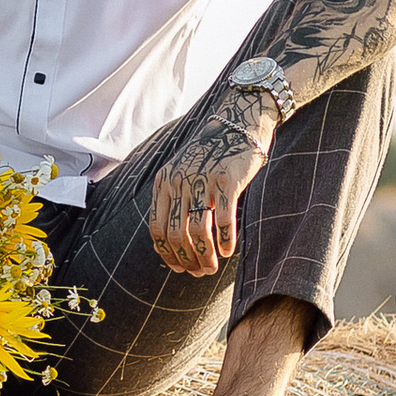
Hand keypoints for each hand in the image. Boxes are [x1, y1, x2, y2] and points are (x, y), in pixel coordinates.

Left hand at [150, 104, 272, 274]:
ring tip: (213, 268)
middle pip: (175, 235)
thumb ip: (175, 201)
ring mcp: (202, 181)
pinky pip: (222, 219)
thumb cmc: (213, 155)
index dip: (167, 254)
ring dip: (204, 256)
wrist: (238, 122)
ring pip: (197, 232)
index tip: (179, 267)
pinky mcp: (227, 180)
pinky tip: (227, 251)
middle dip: (187, 260)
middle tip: (200, 273)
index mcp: (164, 182)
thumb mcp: (184, 173)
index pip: (157, 229)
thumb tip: (171, 244)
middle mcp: (178, 182)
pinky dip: (224, 240)